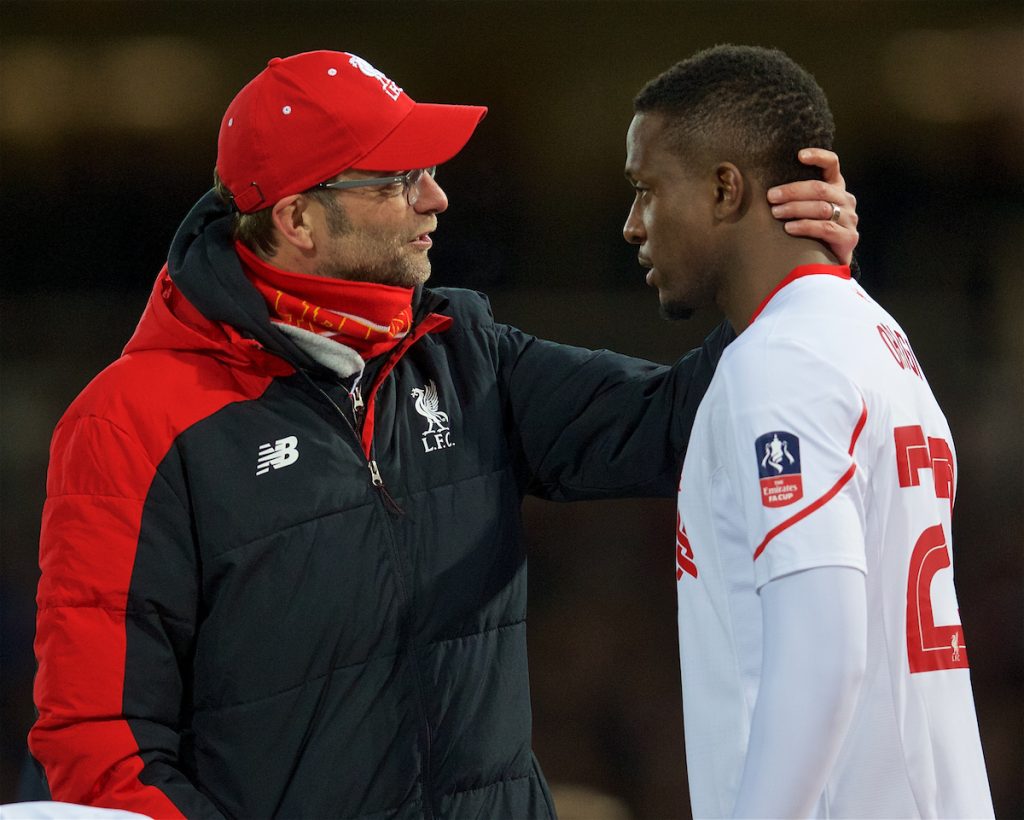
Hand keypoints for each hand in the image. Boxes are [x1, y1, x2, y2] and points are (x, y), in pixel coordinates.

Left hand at [767, 148, 858, 264]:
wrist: (830, 262)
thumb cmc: (811, 232)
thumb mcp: (806, 210)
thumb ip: (796, 197)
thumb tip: (765, 189)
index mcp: (836, 187)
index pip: (832, 164)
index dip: (818, 157)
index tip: (799, 156)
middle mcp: (845, 200)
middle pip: (820, 188)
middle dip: (793, 191)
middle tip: (771, 197)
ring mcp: (849, 219)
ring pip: (821, 208)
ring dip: (795, 208)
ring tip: (776, 212)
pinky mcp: (848, 238)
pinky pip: (825, 229)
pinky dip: (805, 227)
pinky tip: (789, 228)